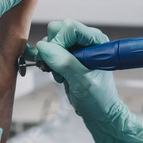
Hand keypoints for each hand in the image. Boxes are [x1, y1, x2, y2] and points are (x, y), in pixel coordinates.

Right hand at [35, 19, 142, 142]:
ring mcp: (76, 48)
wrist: (99, 114)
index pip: (70, 27)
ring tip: (60, 74)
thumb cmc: (99, 99)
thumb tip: (43, 46)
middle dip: (53, 48)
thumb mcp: (82, 81)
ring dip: (50, 58)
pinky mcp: (67, 57)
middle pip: (58, 29)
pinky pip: (49, 51)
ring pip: (51, 40)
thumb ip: (64, 62)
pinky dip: (48, 62)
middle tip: (58, 67)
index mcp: (96, 41)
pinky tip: (57, 74)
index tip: (57, 59)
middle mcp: (86, 41)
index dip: (60, 41)